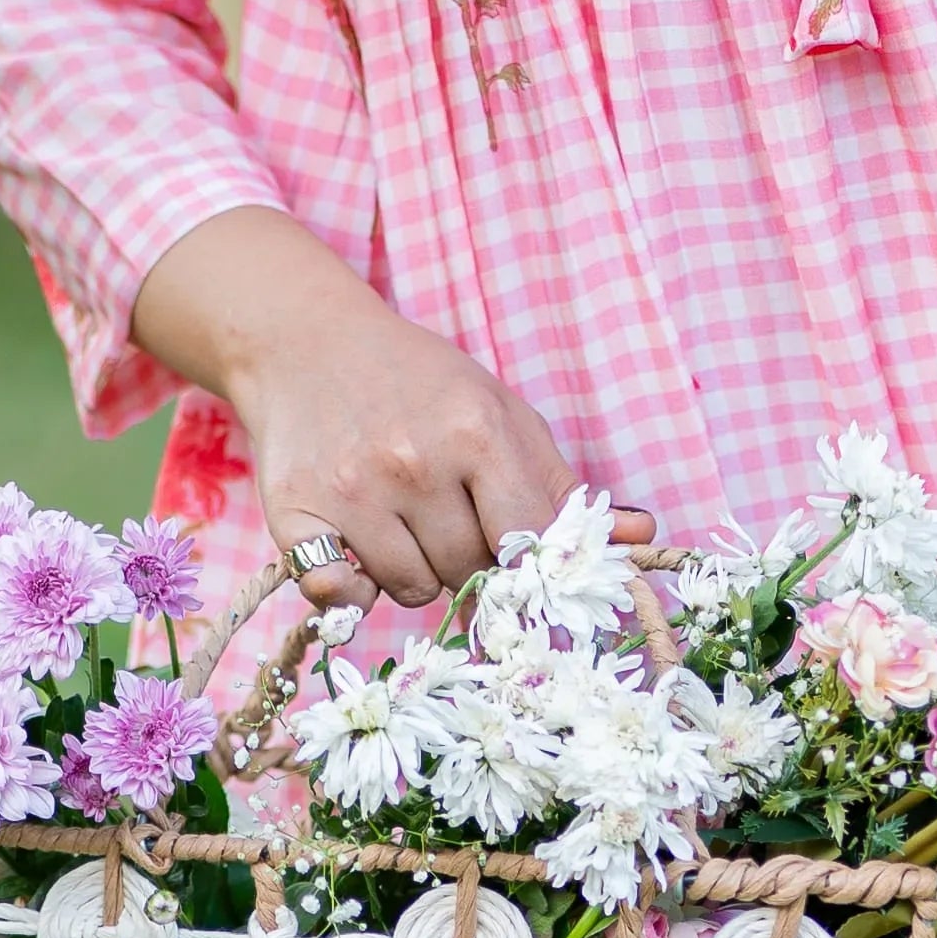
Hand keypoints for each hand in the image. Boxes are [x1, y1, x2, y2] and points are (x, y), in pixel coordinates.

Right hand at [131, 208, 650, 608]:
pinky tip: (355, 545)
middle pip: (470, 573)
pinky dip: (351, 587)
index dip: (527, 560)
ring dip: (414, 570)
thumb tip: (642, 534)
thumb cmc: (420, 384)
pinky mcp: (294, 512)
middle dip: (468, 560)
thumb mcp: (501, 414)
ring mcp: (351, 490)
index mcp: (478, 432)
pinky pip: (339, 595)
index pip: (528, 546)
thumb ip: (562, 486)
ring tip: (400, 517)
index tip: (514, 550)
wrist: (306, 342)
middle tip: (445, 513)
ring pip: (412, 589)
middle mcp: (413, 462)